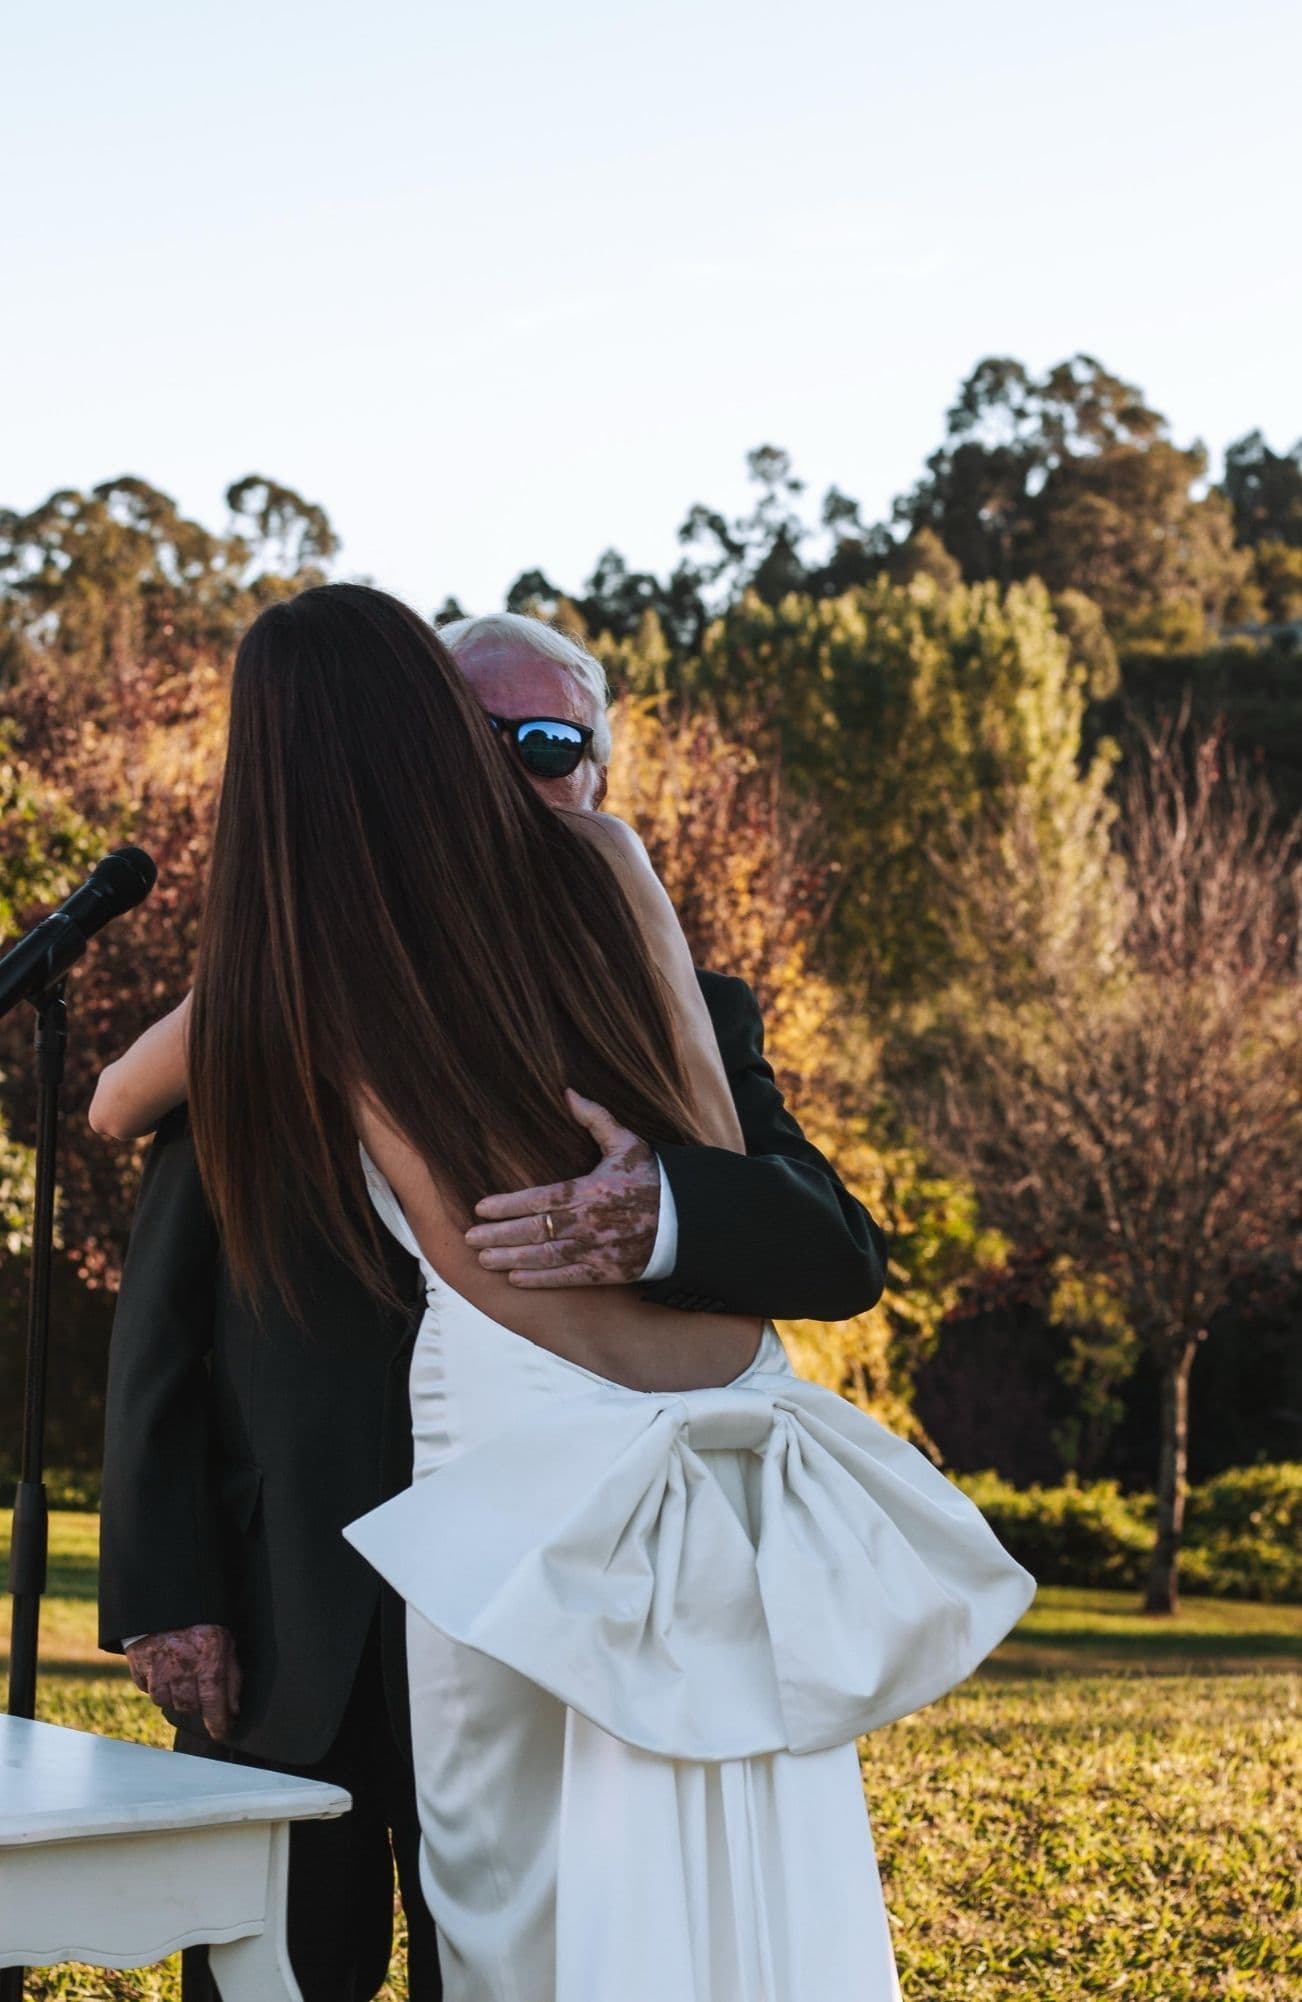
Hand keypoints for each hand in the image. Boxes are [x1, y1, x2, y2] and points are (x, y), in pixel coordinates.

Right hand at [125, 1623, 241, 1740]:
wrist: (164, 1600)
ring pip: (168, 1702)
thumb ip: (232, 1675)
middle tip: (203, 1696)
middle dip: (199, 1707)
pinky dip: (160, 1688)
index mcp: (208, 1656)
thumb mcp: (225, 1640)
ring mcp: (156, 1667)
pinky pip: (149, 1691)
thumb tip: (233, 1710)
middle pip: (189, 1706)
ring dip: (178, 1698)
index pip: (213, 1701)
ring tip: (184, 1680)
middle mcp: (181, 1665)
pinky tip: (167, 1673)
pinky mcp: (138, 1667)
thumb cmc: (200, 1620)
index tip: (222, 1733)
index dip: (218, 1723)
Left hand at [466, 1090, 659, 1288]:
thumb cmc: (653, 1178)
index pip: (538, 1199)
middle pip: (534, 1231)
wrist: (688, 1220)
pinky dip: (540, 1280)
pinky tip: (517, 1279)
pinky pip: (567, 1278)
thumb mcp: (626, 1143)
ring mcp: (597, 1250)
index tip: (480, 1209)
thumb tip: (568, 1092)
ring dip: (511, 1259)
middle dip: (499, 1236)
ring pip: (545, 1257)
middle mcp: (589, 1222)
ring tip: (485, 1261)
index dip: (506, 1205)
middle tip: (470, 1240)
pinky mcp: (606, 1272)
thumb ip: (595, 1118)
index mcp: (589, 1190)